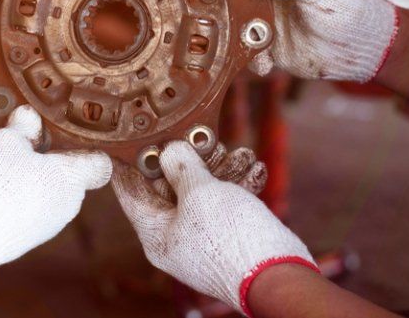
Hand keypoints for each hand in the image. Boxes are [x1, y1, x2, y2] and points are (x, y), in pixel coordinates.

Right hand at [0, 105, 111, 289]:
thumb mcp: (7, 140)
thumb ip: (23, 125)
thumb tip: (30, 117)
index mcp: (72, 177)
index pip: (100, 163)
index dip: (87, 147)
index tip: (66, 137)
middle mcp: (69, 203)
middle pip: (67, 173)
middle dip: (45, 158)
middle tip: (18, 145)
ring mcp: (50, 224)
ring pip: (46, 190)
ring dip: (27, 176)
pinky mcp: (30, 237)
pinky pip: (30, 208)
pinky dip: (16, 196)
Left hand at [113, 141, 315, 314]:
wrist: (278, 275)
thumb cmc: (230, 239)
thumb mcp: (199, 192)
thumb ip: (180, 166)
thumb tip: (169, 150)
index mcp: (154, 231)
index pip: (130, 189)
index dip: (131, 159)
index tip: (137, 134)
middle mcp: (175, 236)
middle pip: (172, 186)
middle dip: (192, 159)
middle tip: (206, 139)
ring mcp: (202, 238)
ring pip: (204, 192)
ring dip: (223, 168)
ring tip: (242, 153)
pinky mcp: (228, 237)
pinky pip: (226, 205)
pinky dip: (238, 184)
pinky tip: (254, 168)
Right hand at [223, 0, 397, 82]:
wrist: (364, 48)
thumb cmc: (349, 5)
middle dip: (216, 2)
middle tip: (213, 14)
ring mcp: (263, 15)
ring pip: (230, 20)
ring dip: (230, 33)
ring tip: (246, 41)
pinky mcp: (266, 42)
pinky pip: (245, 49)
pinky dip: (249, 57)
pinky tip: (266, 62)